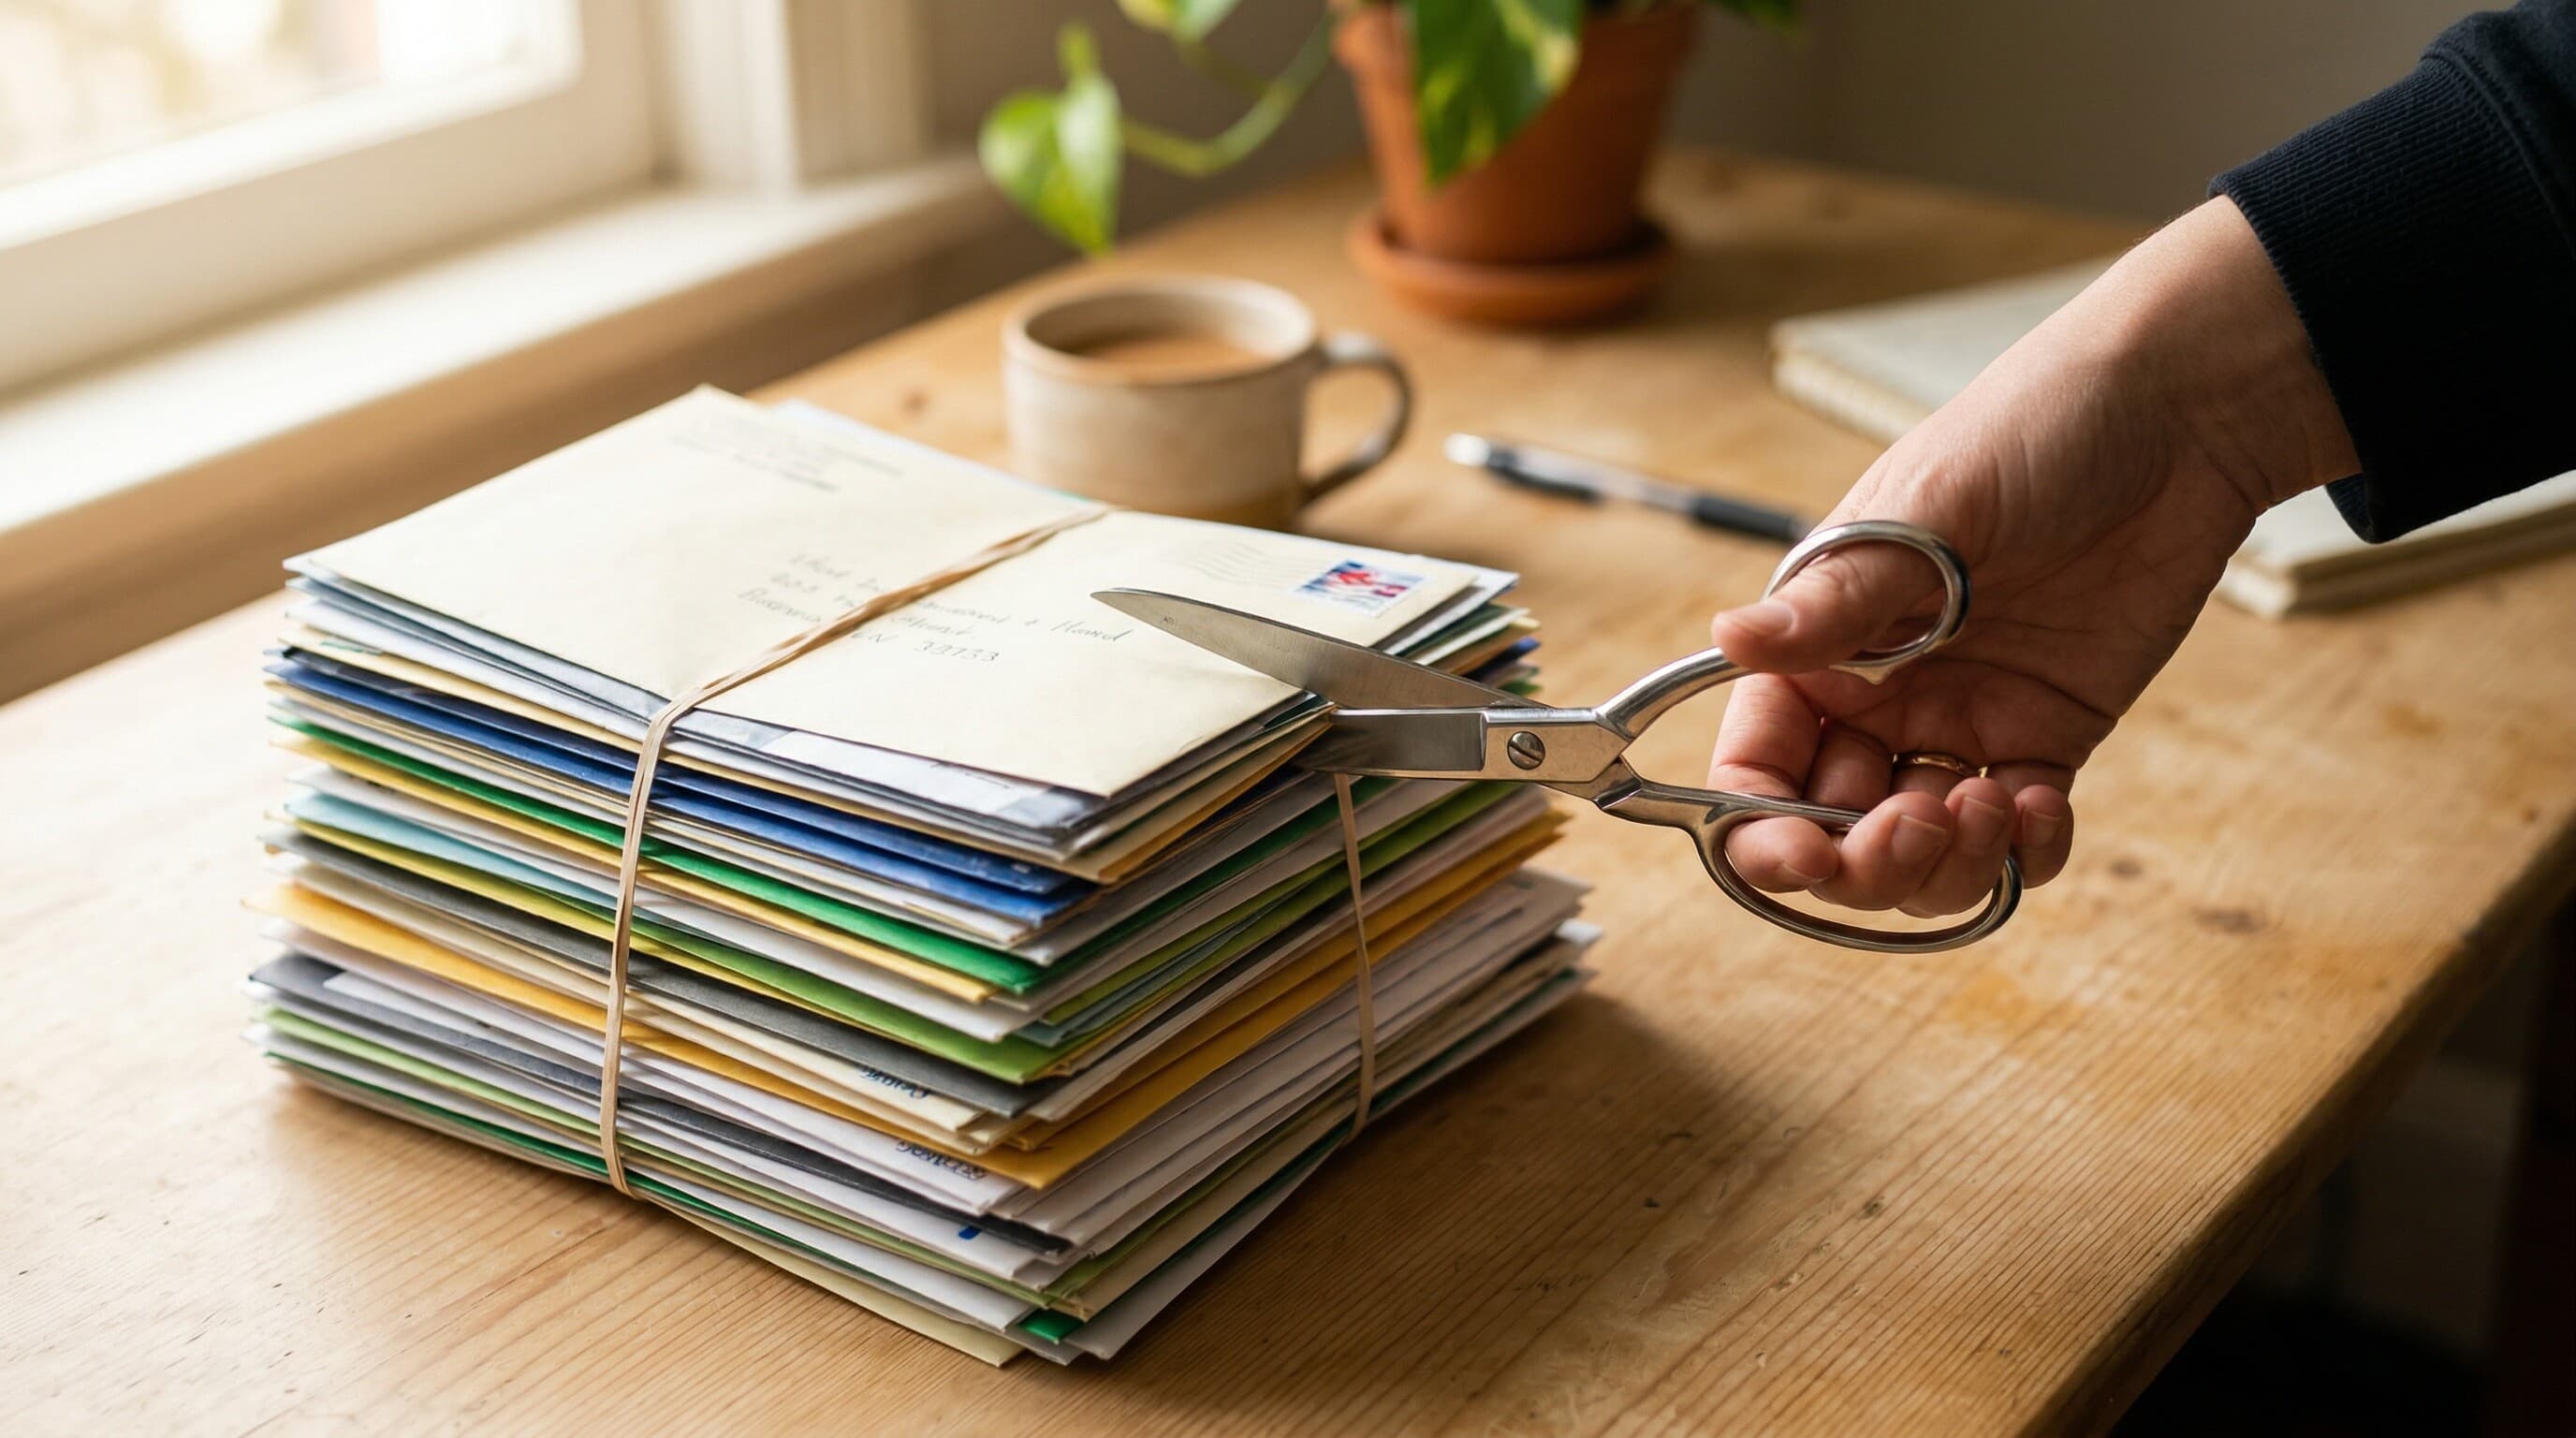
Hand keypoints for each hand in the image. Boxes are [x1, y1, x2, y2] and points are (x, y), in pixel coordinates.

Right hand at [1707, 198, 2356, 916]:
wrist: (2175, 417)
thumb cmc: (2030, 431)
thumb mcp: (1924, 513)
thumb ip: (1835, 599)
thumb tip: (1728, 637)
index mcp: (1818, 645)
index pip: (1758, 767)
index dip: (1764, 830)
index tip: (1804, 857)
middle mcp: (1875, 697)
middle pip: (1833, 833)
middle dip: (1866, 861)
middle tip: (1919, 824)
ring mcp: (1960, 722)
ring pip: (1922, 854)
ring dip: (1945, 866)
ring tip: (1993, 804)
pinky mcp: (2043, 737)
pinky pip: (2013, 838)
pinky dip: (2021, 852)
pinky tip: (2041, 806)